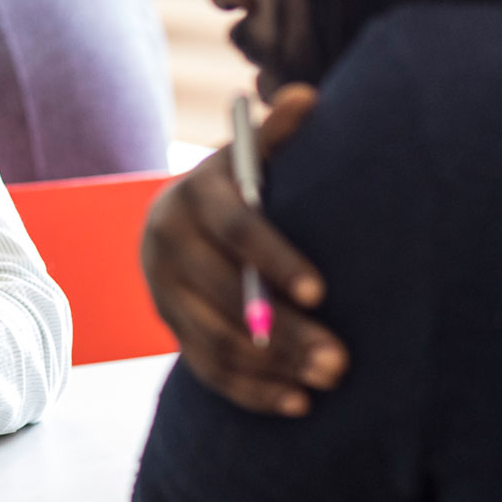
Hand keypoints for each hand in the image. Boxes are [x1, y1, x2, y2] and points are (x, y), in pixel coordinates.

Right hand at [140, 84, 347, 415]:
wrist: (183, 221)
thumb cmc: (239, 188)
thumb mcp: (250, 159)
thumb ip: (277, 136)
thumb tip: (308, 96)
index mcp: (191, 198)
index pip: (234, 230)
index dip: (276, 260)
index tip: (322, 293)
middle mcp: (165, 243)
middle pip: (223, 294)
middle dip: (284, 331)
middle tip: (340, 362)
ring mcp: (160, 288)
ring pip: (211, 337)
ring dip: (271, 367)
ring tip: (326, 383)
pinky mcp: (165, 324)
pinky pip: (202, 366)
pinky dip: (248, 390)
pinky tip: (295, 405)